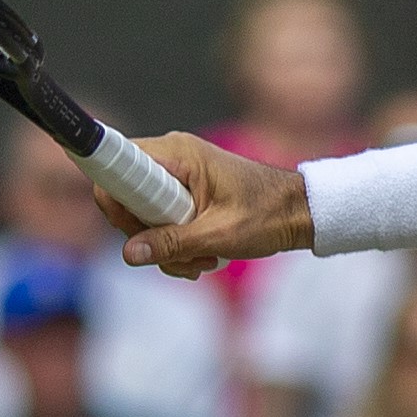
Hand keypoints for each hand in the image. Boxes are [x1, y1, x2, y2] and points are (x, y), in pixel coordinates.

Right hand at [109, 134, 303, 278]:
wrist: (300, 213)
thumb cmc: (268, 215)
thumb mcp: (219, 234)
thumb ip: (172, 243)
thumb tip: (128, 254)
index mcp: (179, 154)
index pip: (118, 166)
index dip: (116, 202)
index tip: (135, 232)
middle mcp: (173, 157)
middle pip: (126, 198)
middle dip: (148, 237)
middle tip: (180, 257)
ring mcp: (177, 175)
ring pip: (142, 216)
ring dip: (167, 248)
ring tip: (202, 262)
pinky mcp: (183, 192)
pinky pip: (160, 220)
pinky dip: (176, 245)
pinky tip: (202, 259)